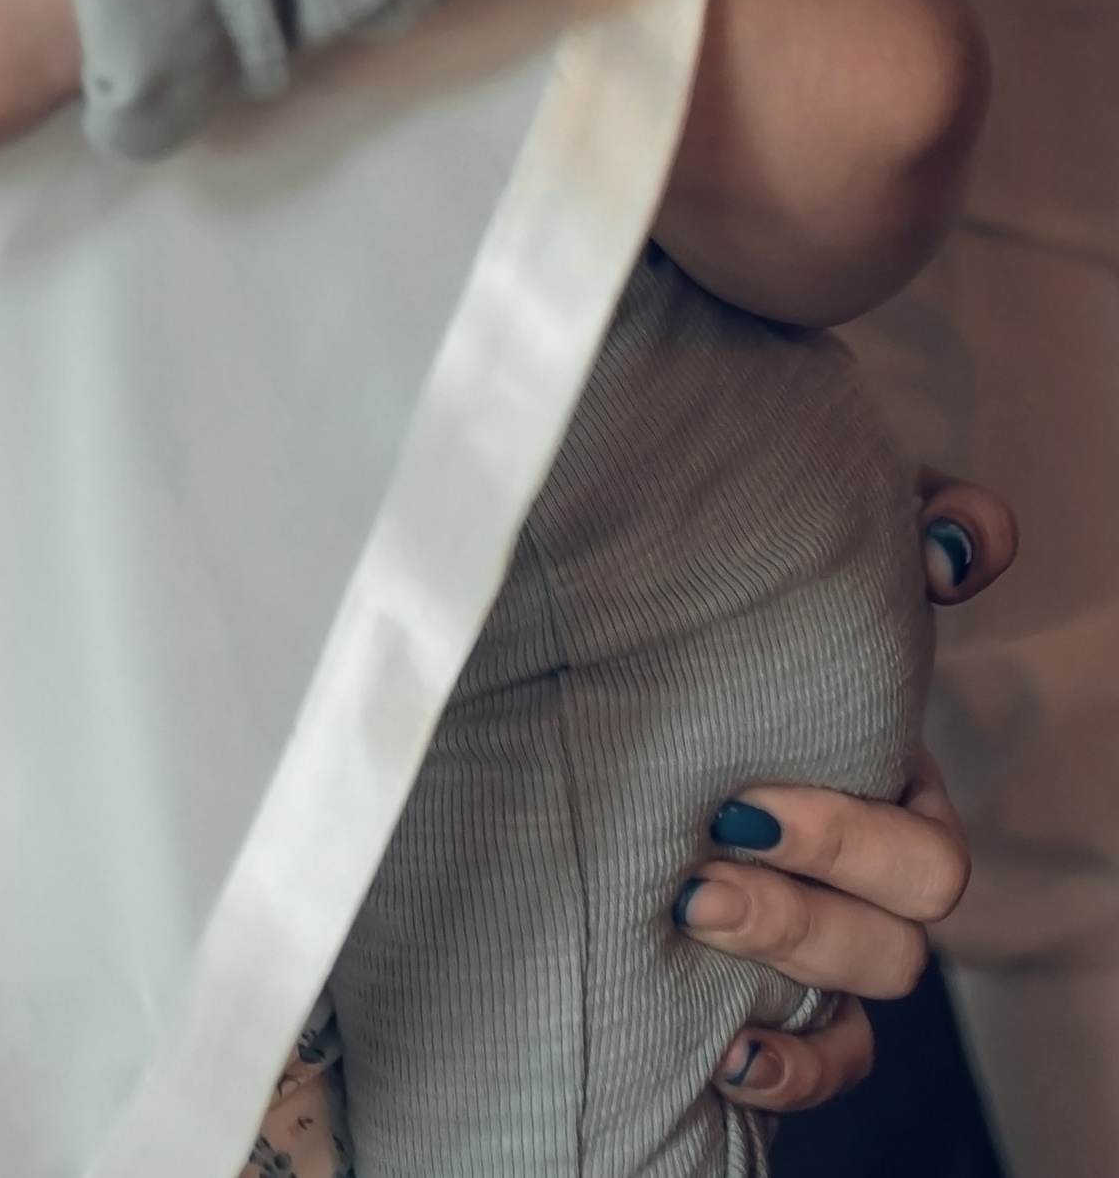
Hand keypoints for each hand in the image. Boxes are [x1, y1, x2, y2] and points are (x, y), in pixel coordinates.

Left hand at [694, 491, 1010, 1112]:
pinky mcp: (774, 990)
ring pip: (867, 991)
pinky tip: (723, 1049)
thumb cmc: (739, 593)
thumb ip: (915, 515)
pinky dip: (791, 1070)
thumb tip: (965, 543)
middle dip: (811, 901)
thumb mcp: (820, 536)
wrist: (622, 652)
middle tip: (708, 847)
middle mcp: (866, 867)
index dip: (852, 839)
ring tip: (689, 912)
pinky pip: (825, 1064)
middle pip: (899, 928)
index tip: (745, 802)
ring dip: (791, 962)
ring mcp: (824, 931)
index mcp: (887, 779)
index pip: (923, 846)